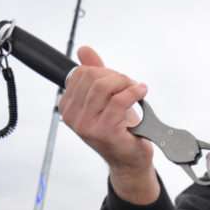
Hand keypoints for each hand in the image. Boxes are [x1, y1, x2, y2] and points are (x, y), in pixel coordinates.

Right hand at [58, 46, 157, 202]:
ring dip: (125, 83)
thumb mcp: (104, 98)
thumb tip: (84, 50)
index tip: (118, 80)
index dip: (103, 71)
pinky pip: (120, 100)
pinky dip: (134, 92)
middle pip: (92, 76)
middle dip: (115, 76)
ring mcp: (87, 125)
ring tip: (136, 90)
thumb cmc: (118, 129)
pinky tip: (141, 93)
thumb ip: (93, 73)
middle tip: (129, 85)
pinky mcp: (105, 130)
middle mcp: (72, 117)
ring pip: (104, 86)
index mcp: (67, 107)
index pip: (80, 73)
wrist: (129, 159)